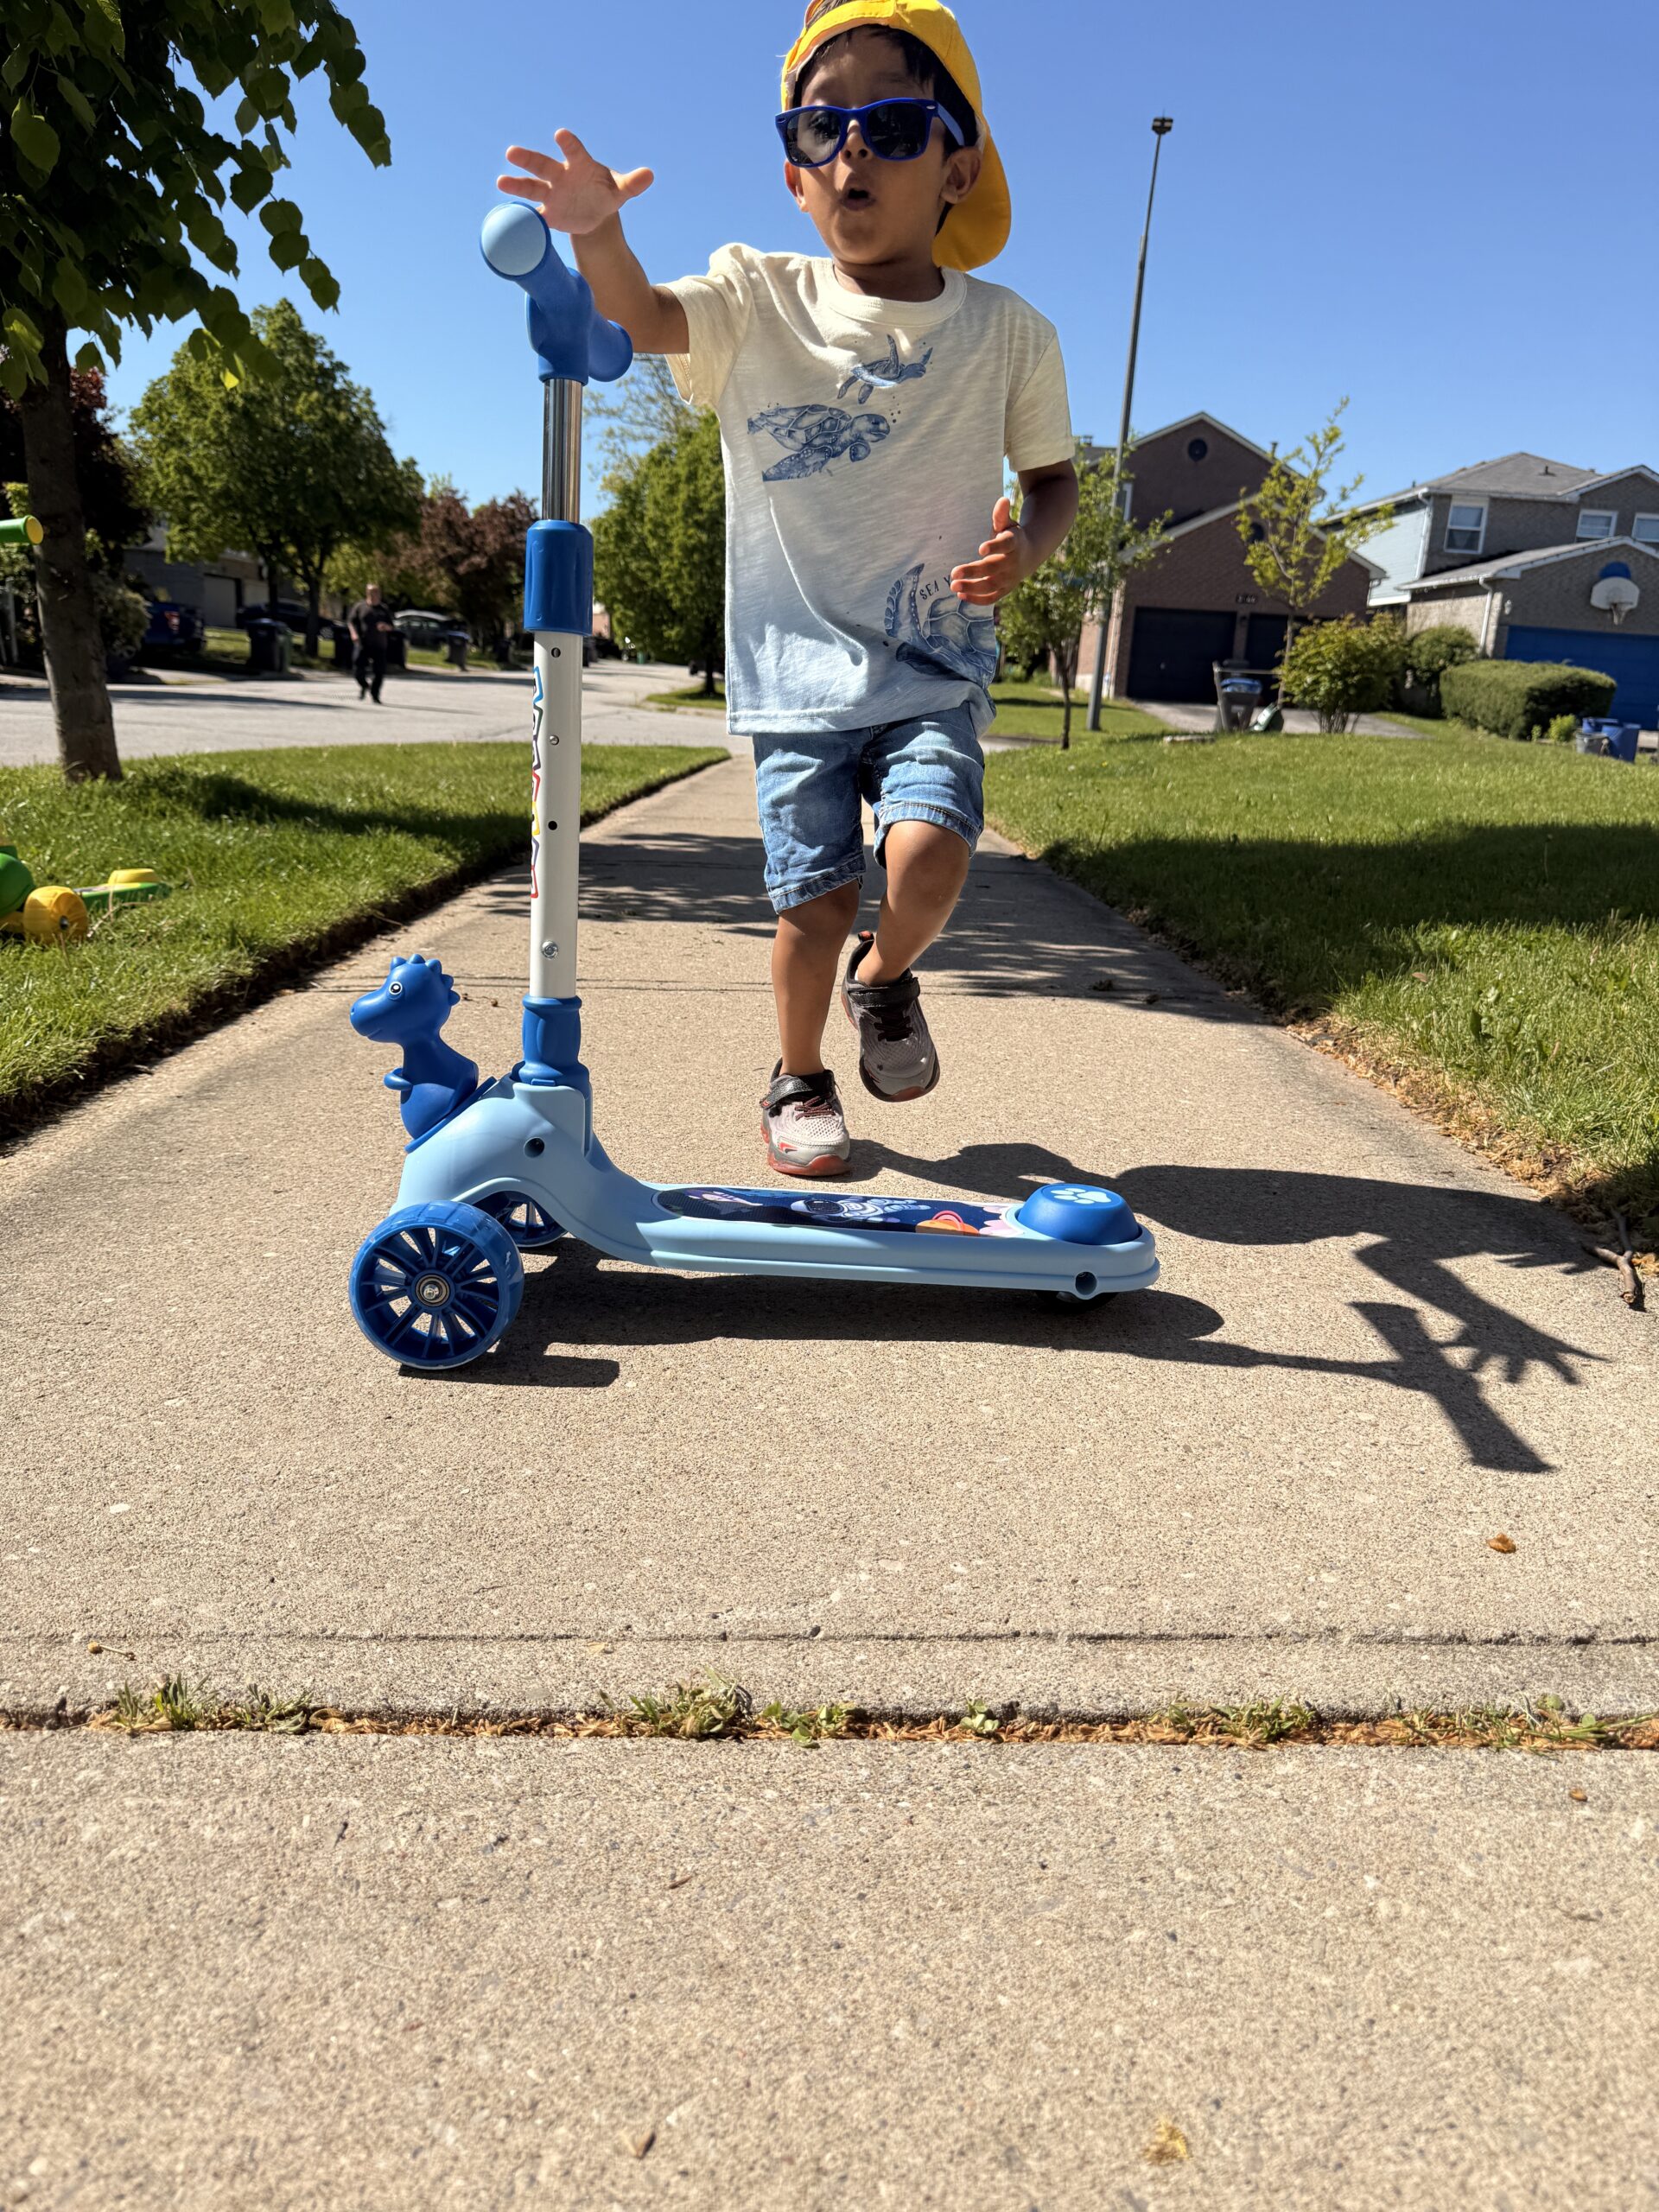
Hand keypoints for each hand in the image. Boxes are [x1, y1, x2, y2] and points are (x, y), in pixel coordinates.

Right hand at [497, 130, 653, 237]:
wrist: (594, 213)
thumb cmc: (606, 193)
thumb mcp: (620, 190)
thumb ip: (632, 184)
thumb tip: (650, 175)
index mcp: (579, 165)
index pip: (574, 151)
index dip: (568, 143)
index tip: (561, 135)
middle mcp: (560, 176)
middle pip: (543, 165)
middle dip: (528, 159)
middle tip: (511, 152)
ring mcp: (551, 194)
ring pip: (532, 187)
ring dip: (517, 185)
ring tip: (500, 181)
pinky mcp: (548, 214)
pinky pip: (534, 215)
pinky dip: (524, 217)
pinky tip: (510, 217)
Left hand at [949, 497, 1033, 605]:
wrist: (1029, 555)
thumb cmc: (1011, 537)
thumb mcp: (1007, 524)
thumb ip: (1001, 515)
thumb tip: (1002, 500)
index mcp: (1014, 543)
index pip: (1005, 545)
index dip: (994, 547)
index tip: (980, 549)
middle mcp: (1013, 563)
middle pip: (993, 568)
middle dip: (973, 572)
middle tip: (953, 573)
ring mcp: (1009, 579)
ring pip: (991, 586)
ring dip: (972, 588)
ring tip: (953, 586)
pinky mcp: (1005, 590)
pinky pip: (992, 598)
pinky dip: (977, 599)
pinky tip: (960, 595)